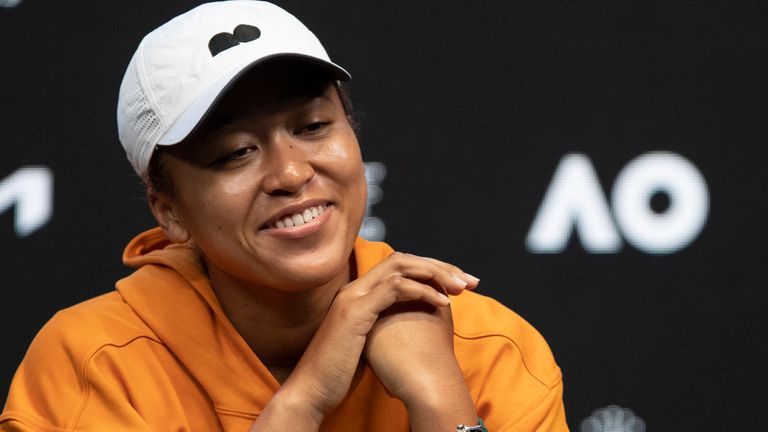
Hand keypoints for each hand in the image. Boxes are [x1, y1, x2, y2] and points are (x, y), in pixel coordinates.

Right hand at [251, 252, 472, 430]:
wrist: (312, 390)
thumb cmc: (339, 371)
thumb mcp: (367, 341)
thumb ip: (384, 324)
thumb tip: (410, 322)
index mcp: (358, 293)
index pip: (399, 266)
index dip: (431, 270)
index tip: (458, 284)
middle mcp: (355, 288)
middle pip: (404, 259)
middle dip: (440, 266)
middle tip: (470, 280)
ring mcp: (354, 297)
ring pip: (401, 267)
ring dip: (436, 274)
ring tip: (461, 289)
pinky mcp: (356, 312)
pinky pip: (395, 288)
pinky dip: (422, 291)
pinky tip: (442, 303)